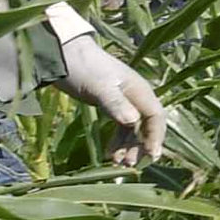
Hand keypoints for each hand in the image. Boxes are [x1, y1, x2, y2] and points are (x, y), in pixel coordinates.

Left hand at [56, 31, 164, 165]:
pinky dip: (117, 142)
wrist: (63, 54)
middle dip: (141, 146)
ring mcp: (124, 101)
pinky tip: (109, 154)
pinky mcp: (111, 105)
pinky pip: (121, 128)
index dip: (155, 136)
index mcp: (139, 90)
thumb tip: (132, 121)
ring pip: (134, 129)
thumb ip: (116, 104)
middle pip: (147, 126)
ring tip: (118, 164)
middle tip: (130, 165)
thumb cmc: (83, 68)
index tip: (150, 155)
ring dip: (128, 147)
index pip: (156, 117)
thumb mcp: (99, 87)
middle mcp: (136, 97)